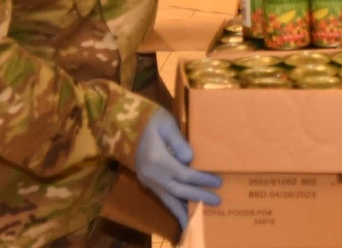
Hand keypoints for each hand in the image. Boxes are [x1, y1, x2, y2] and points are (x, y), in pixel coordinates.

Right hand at [135, 108, 221, 229]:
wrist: (124, 124)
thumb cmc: (150, 120)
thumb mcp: (165, 123)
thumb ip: (178, 141)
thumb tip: (190, 158)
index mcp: (157, 159)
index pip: (185, 174)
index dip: (202, 179)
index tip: (217, 182)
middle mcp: (152, 174)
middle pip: (179, 190)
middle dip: (198, 196)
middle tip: (216, 201)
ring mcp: (147, 179)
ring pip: (167, 199)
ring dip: (182, 211)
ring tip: (195, 221)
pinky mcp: (145, 181)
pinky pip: (161, 197)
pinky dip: (172, 206)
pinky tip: (181, 212)